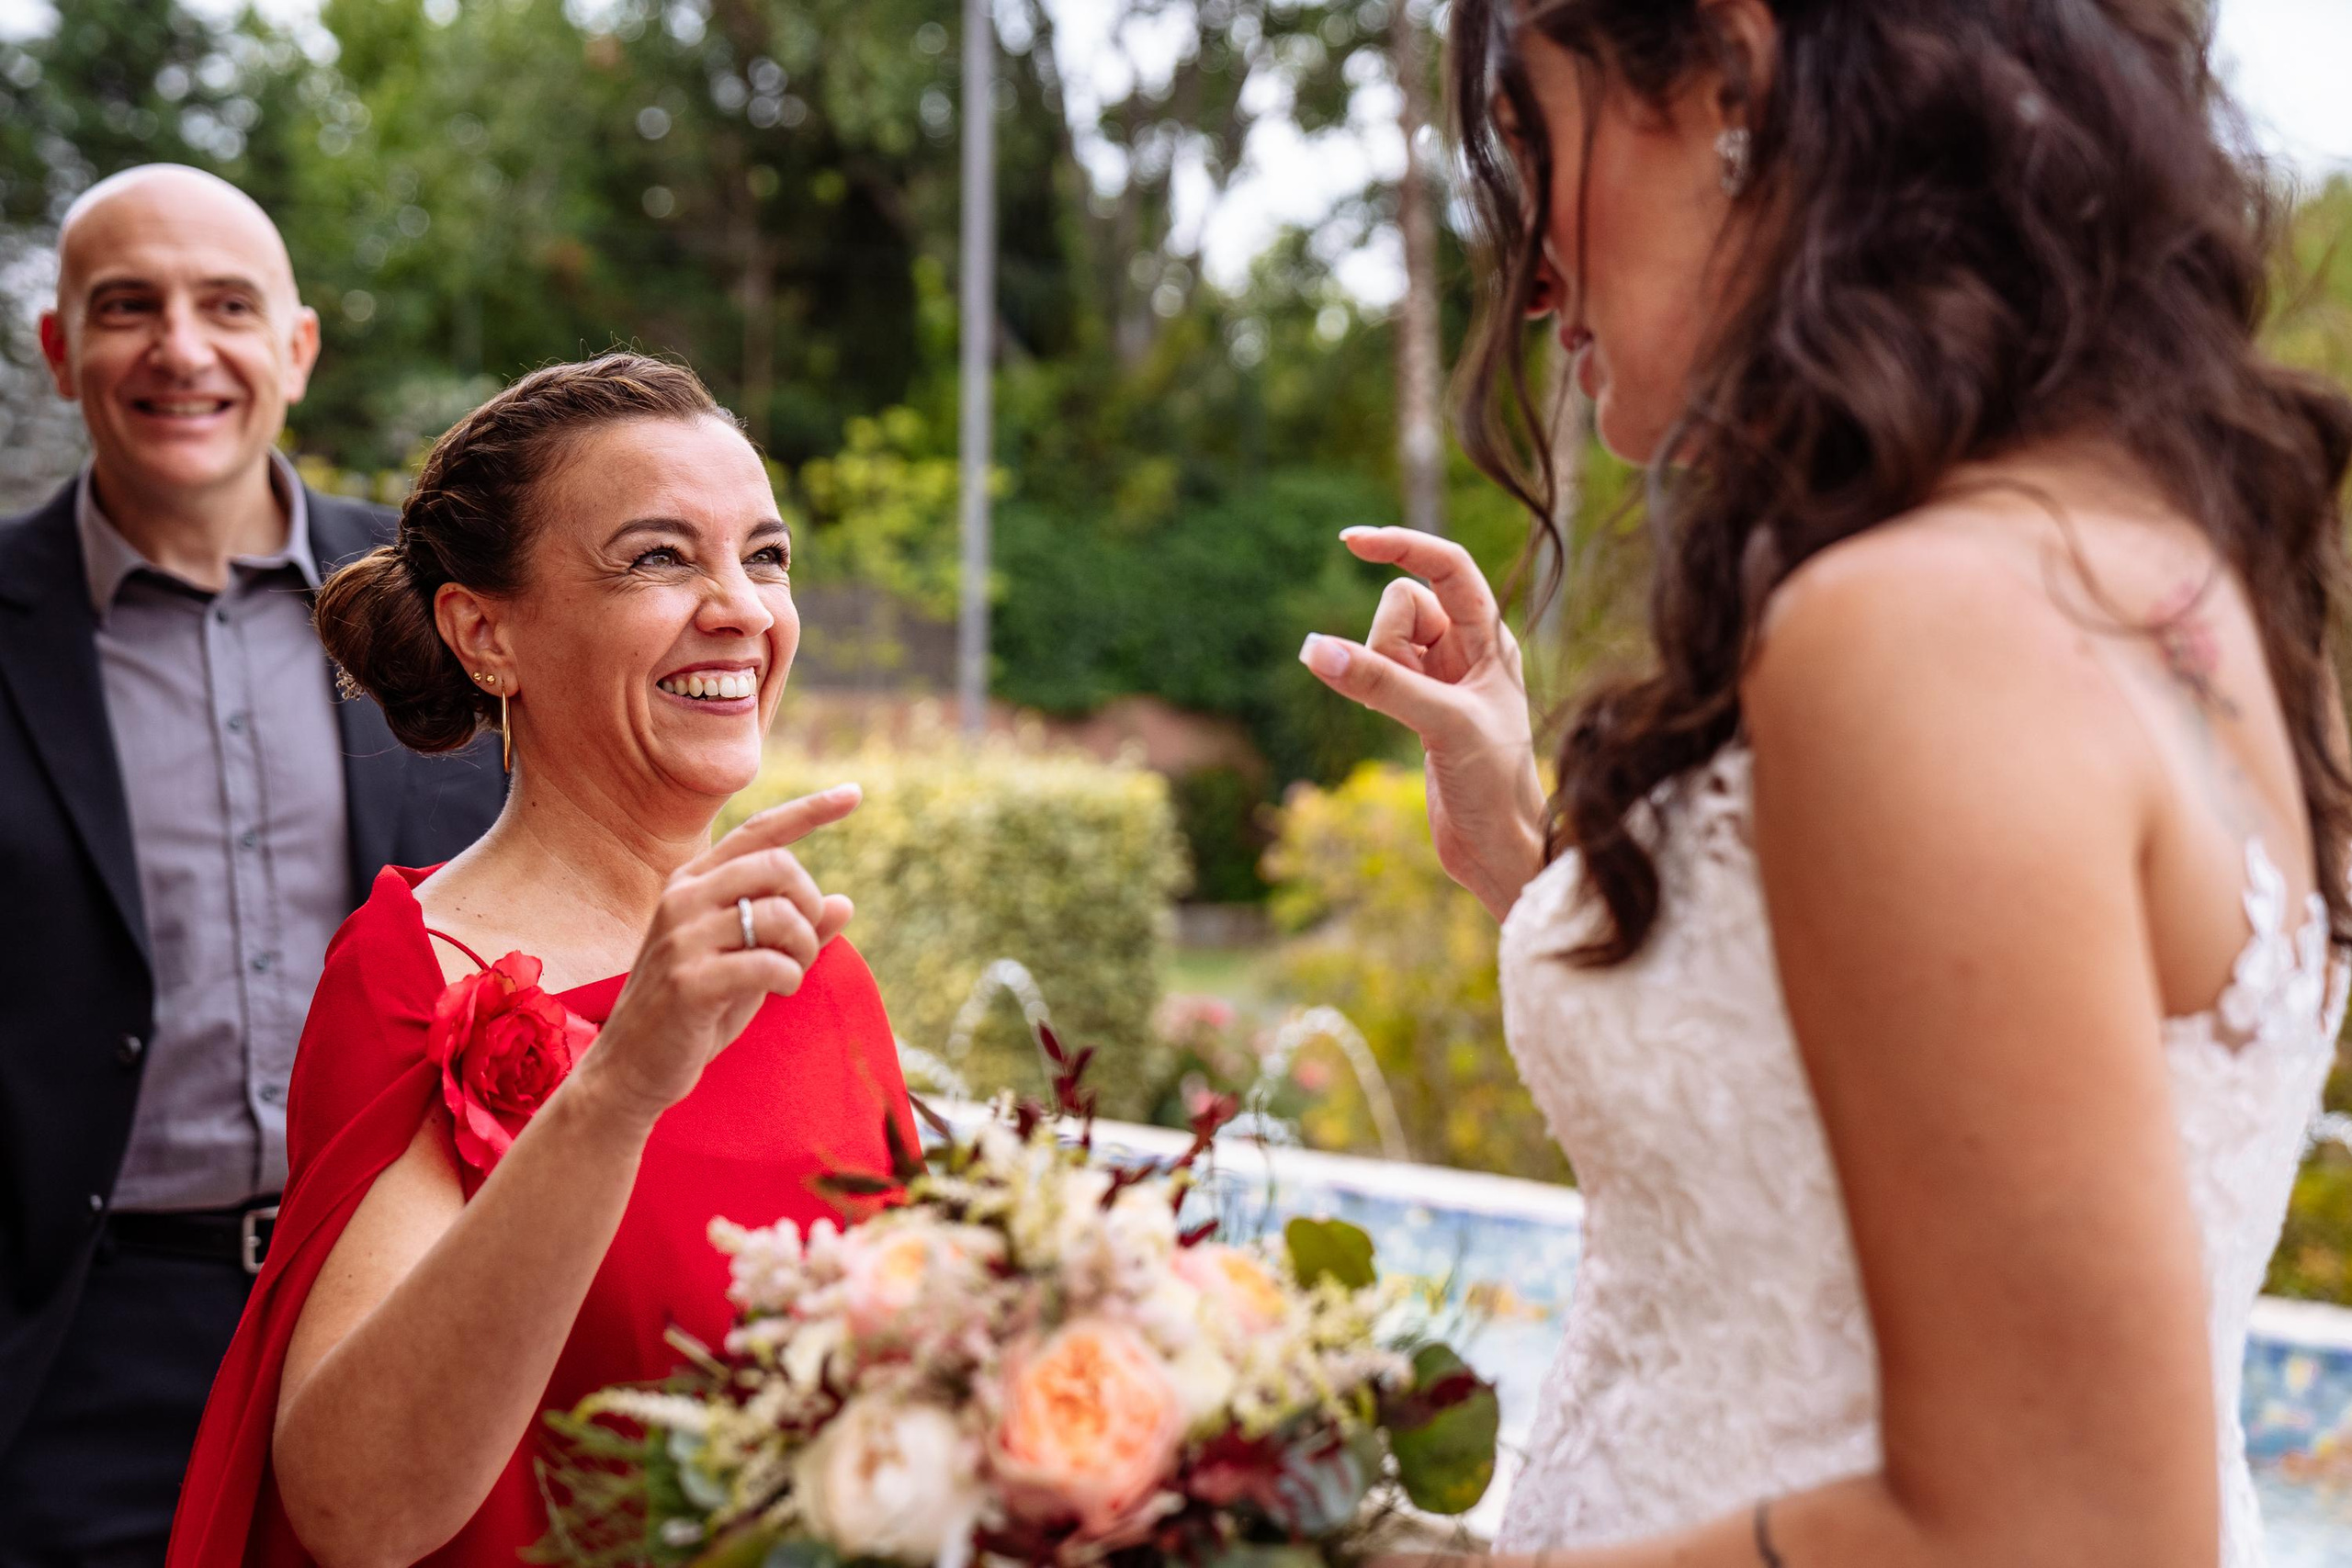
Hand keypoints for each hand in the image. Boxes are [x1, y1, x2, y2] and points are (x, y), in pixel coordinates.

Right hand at [576, 785, 860, 1124]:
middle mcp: (683, 896)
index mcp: (693, 881)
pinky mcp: (688, 979)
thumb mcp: (749, 963)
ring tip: (791, 973)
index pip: (759, 830)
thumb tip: (846, 902)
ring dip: (804, 947)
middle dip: (808, 904)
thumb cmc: (696, 1011)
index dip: (810, 810)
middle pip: (779, 865)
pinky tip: (779, 990)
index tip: (854, 793)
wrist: (632, 1068)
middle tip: (804, 943)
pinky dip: (789, 976)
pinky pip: (767, 961)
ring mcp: (681, 936)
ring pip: (778, 914)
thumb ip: (792, 931)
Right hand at [1301, 528, 1546, 919]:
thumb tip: (1313, 648)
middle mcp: (1468, 650)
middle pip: (1402, 606)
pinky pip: (1376, 673)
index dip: (1403, 545)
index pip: (1447, 567)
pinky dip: (1368, 686)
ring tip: (1411, 719)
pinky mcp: (1417, 708)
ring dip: (1379, 671)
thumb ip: (1380, 684)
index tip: (1351, 539)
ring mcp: (1440, 678)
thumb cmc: (1495, 787)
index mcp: (1493, 639)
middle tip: (1415, 694)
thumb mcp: (1442, 725)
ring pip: (1384, 640)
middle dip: (1388, 641)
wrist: (1499, 850)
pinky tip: (1386, 718)